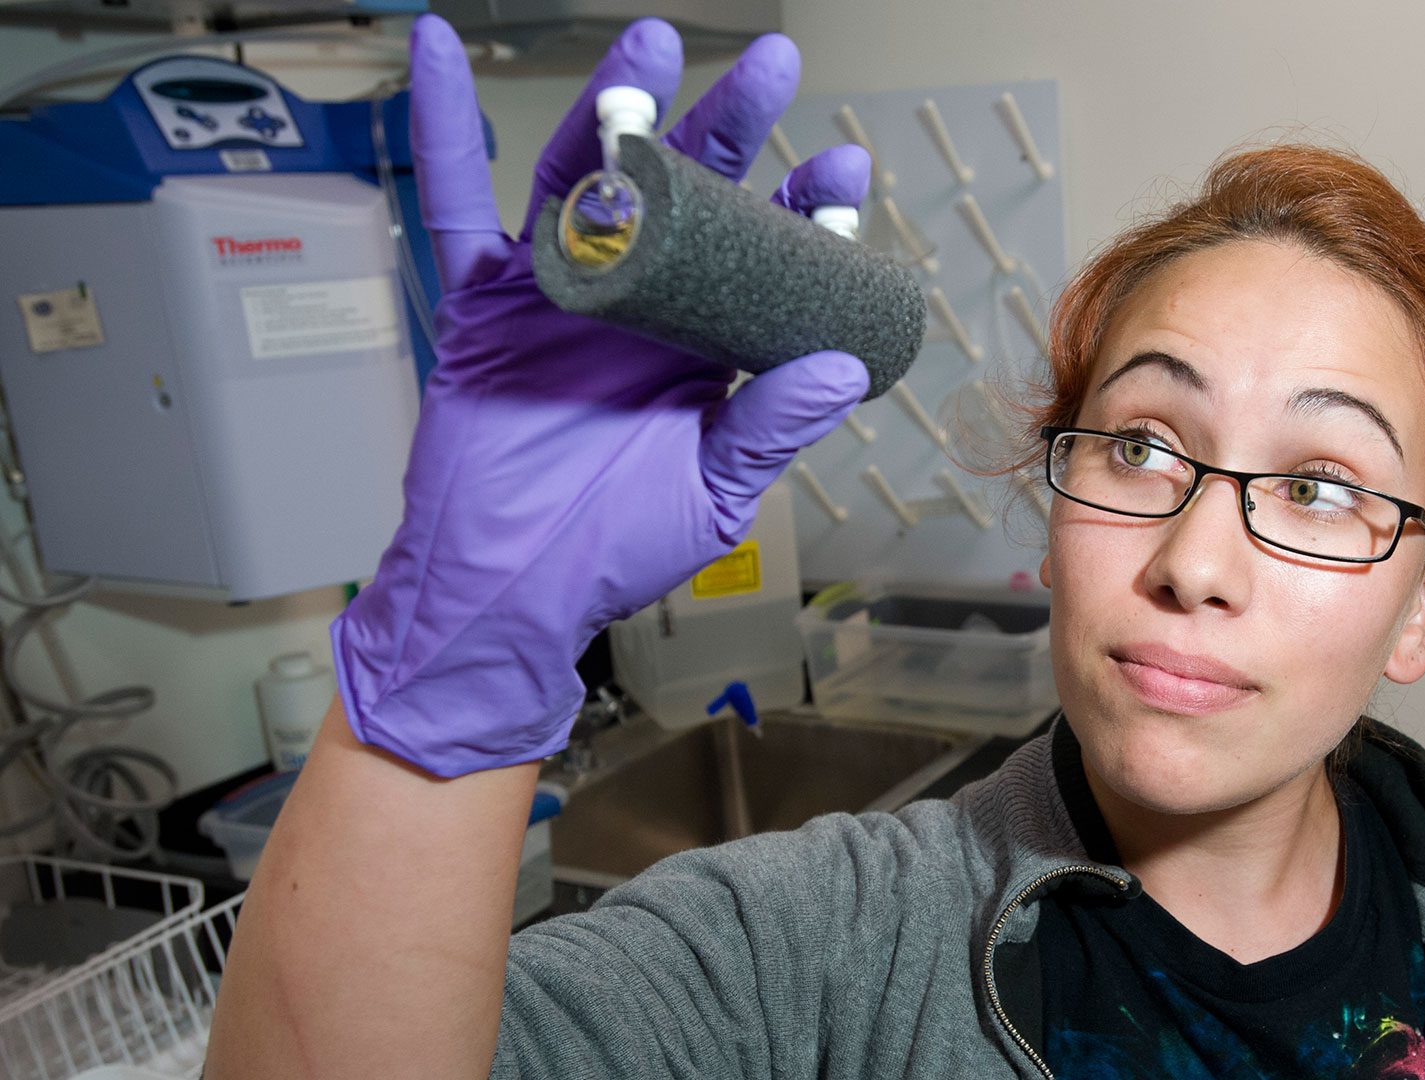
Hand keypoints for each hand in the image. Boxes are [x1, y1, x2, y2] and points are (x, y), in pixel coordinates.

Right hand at [330, 15, 870, 777]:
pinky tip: (441, 53)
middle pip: (687, 189)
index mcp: (703, 339)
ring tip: (652, 38)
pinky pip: (454, 201)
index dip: (802, 211)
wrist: (510, 592)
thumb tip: (838, 365)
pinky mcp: (484, 300)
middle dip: (729, 124)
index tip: (841, 174)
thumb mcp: (715, 493)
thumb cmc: (614, 550)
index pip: (762, 254)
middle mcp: (639, 299)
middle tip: (770, 66)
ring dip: (616, 101)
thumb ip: (771, 427)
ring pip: (590, 175)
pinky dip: (442, 125)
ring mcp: (560, 291)